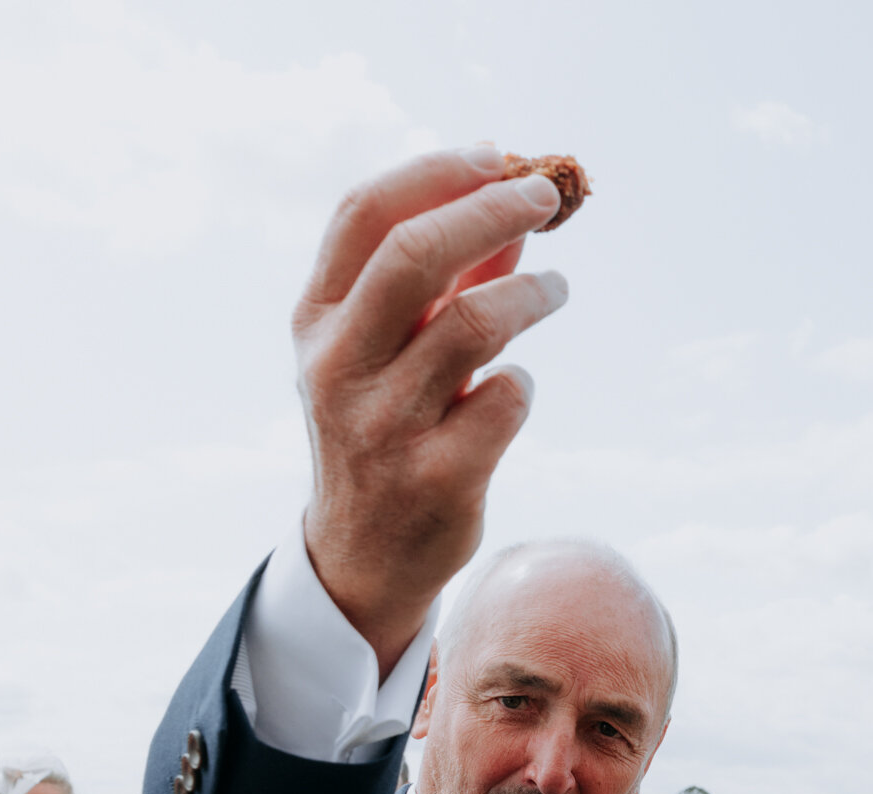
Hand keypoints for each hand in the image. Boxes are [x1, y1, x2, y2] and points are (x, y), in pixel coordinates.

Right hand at [295, 146, 570, 671]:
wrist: (363, 556)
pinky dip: (522, 384)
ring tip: (557, 289)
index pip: (363, 214)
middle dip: (491, 211)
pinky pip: (505, 401)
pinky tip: (513, 390)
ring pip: (472, 324)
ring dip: (530, 294)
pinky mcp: (435, 478)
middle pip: (415, 256)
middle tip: (546, 197)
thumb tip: (510, 204)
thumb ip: (445, 279)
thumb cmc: (383, 426)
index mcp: (316, 320)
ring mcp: (383, 425)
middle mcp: (338, 366)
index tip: (496, 157)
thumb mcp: (390, 348)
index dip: (435, 172)